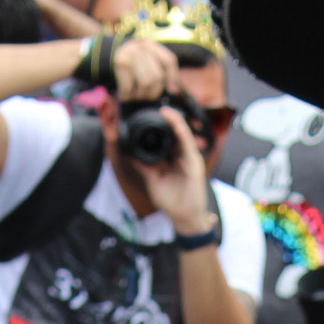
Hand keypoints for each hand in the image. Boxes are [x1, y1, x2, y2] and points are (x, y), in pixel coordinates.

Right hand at [113, 35, 180, 105]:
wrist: (103, 55)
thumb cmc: (130, 65)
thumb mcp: (145, 61)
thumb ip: (159, 70)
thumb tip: (175, 90)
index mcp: (152, 45)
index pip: (169, 60)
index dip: (173, 77)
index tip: (171, 90)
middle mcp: (142, 46)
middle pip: (158, 76)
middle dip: (152, 92)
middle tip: (144, 97)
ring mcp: (131, 52)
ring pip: (146, 83)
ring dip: (140, 95)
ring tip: (135, 96)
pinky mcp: (121, 62)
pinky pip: (130, 86)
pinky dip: (128, 95)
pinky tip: (125, 95)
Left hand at [137, 102, 211, 235]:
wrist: (184, 218)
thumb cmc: (171, 201)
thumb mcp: (152, 180)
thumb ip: (143, 165)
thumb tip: (129, 153)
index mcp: (172, 157)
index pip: (165, 137)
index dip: (158, 125)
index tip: (145, 114)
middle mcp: (182, 155)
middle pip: (174, 131)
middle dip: (166, 118)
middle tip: (154, 105)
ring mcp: (189, 157)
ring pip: (182, 133)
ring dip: (173, 119)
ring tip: (162, 109)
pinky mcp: (194, 162)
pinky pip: (187, 142)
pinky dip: (180, 129)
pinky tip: (172, 120)